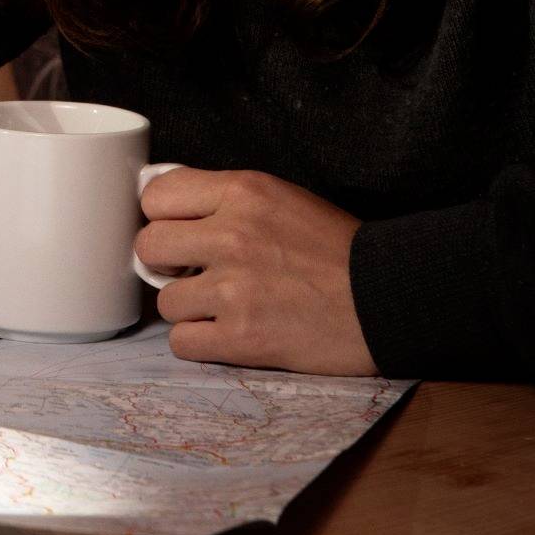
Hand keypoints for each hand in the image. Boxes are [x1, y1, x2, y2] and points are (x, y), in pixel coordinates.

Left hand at [135, 167, 377, 375]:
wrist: (386, 299)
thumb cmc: (337, 251)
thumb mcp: (283, 200)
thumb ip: (227, 201)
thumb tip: (168, 213)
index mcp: (243, 192)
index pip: (156, 195)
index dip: (163, 217)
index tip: (179, 232)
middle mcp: (232, 234)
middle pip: (148, 245)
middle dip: (167, 263)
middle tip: (195, 273)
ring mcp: (233, 288)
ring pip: (164, 300)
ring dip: (188, 308)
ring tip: (225, 306)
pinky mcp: (240, 337)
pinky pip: (181, 342)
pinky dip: (200, 342)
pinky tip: (229, 334)